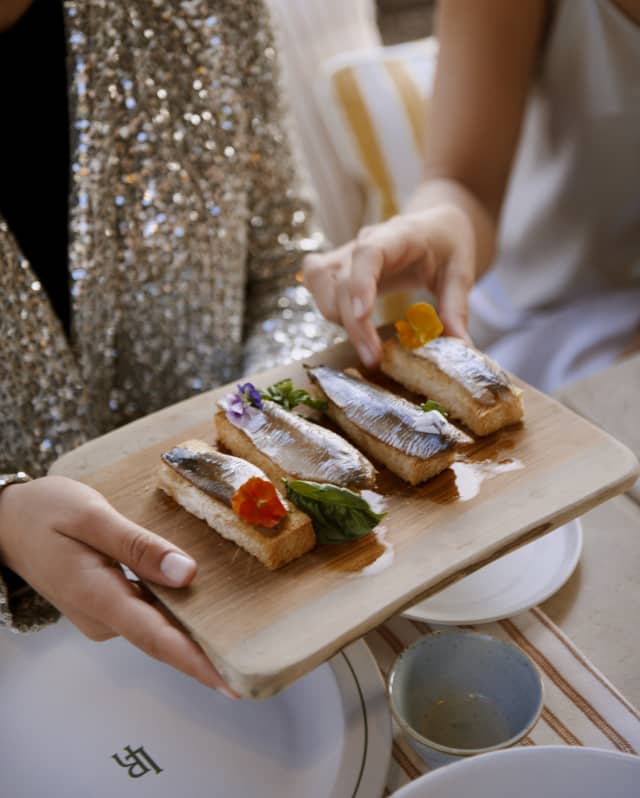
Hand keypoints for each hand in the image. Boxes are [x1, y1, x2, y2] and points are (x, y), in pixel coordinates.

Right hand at [0, 475, 235, 695]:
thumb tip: (185, 573)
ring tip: (237, 641)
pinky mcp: (105, 604)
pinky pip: (146, 614)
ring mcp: (102, 613)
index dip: (195, 662)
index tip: (230, 683)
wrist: (5, 521)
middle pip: (161, 639)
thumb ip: (138, 546)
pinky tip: (201, 609)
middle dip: (204, 656)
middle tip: (250, 665)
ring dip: (192, 635)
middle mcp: (101, 615)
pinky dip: (174, 616)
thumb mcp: (91, 517)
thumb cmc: (45, 513)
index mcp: (97, 595)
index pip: (156, 637)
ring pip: (156, 628)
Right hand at [303, 203, 475, 367]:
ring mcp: (347, 251)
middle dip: (353, 325)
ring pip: (321, 283)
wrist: (434, 224)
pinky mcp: (337, 265)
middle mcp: (365, 240)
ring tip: (367, 343)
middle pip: (342, 280)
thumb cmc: (448, 245)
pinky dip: (327, 307)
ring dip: (337, 318)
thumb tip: (460, 347)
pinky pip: (316, 283)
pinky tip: (350, 326)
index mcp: (400, 235)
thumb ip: (457, 308)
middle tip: (374, 360)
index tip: (362, 316)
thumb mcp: (461, 272)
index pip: (369, 252)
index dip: (361, 284)